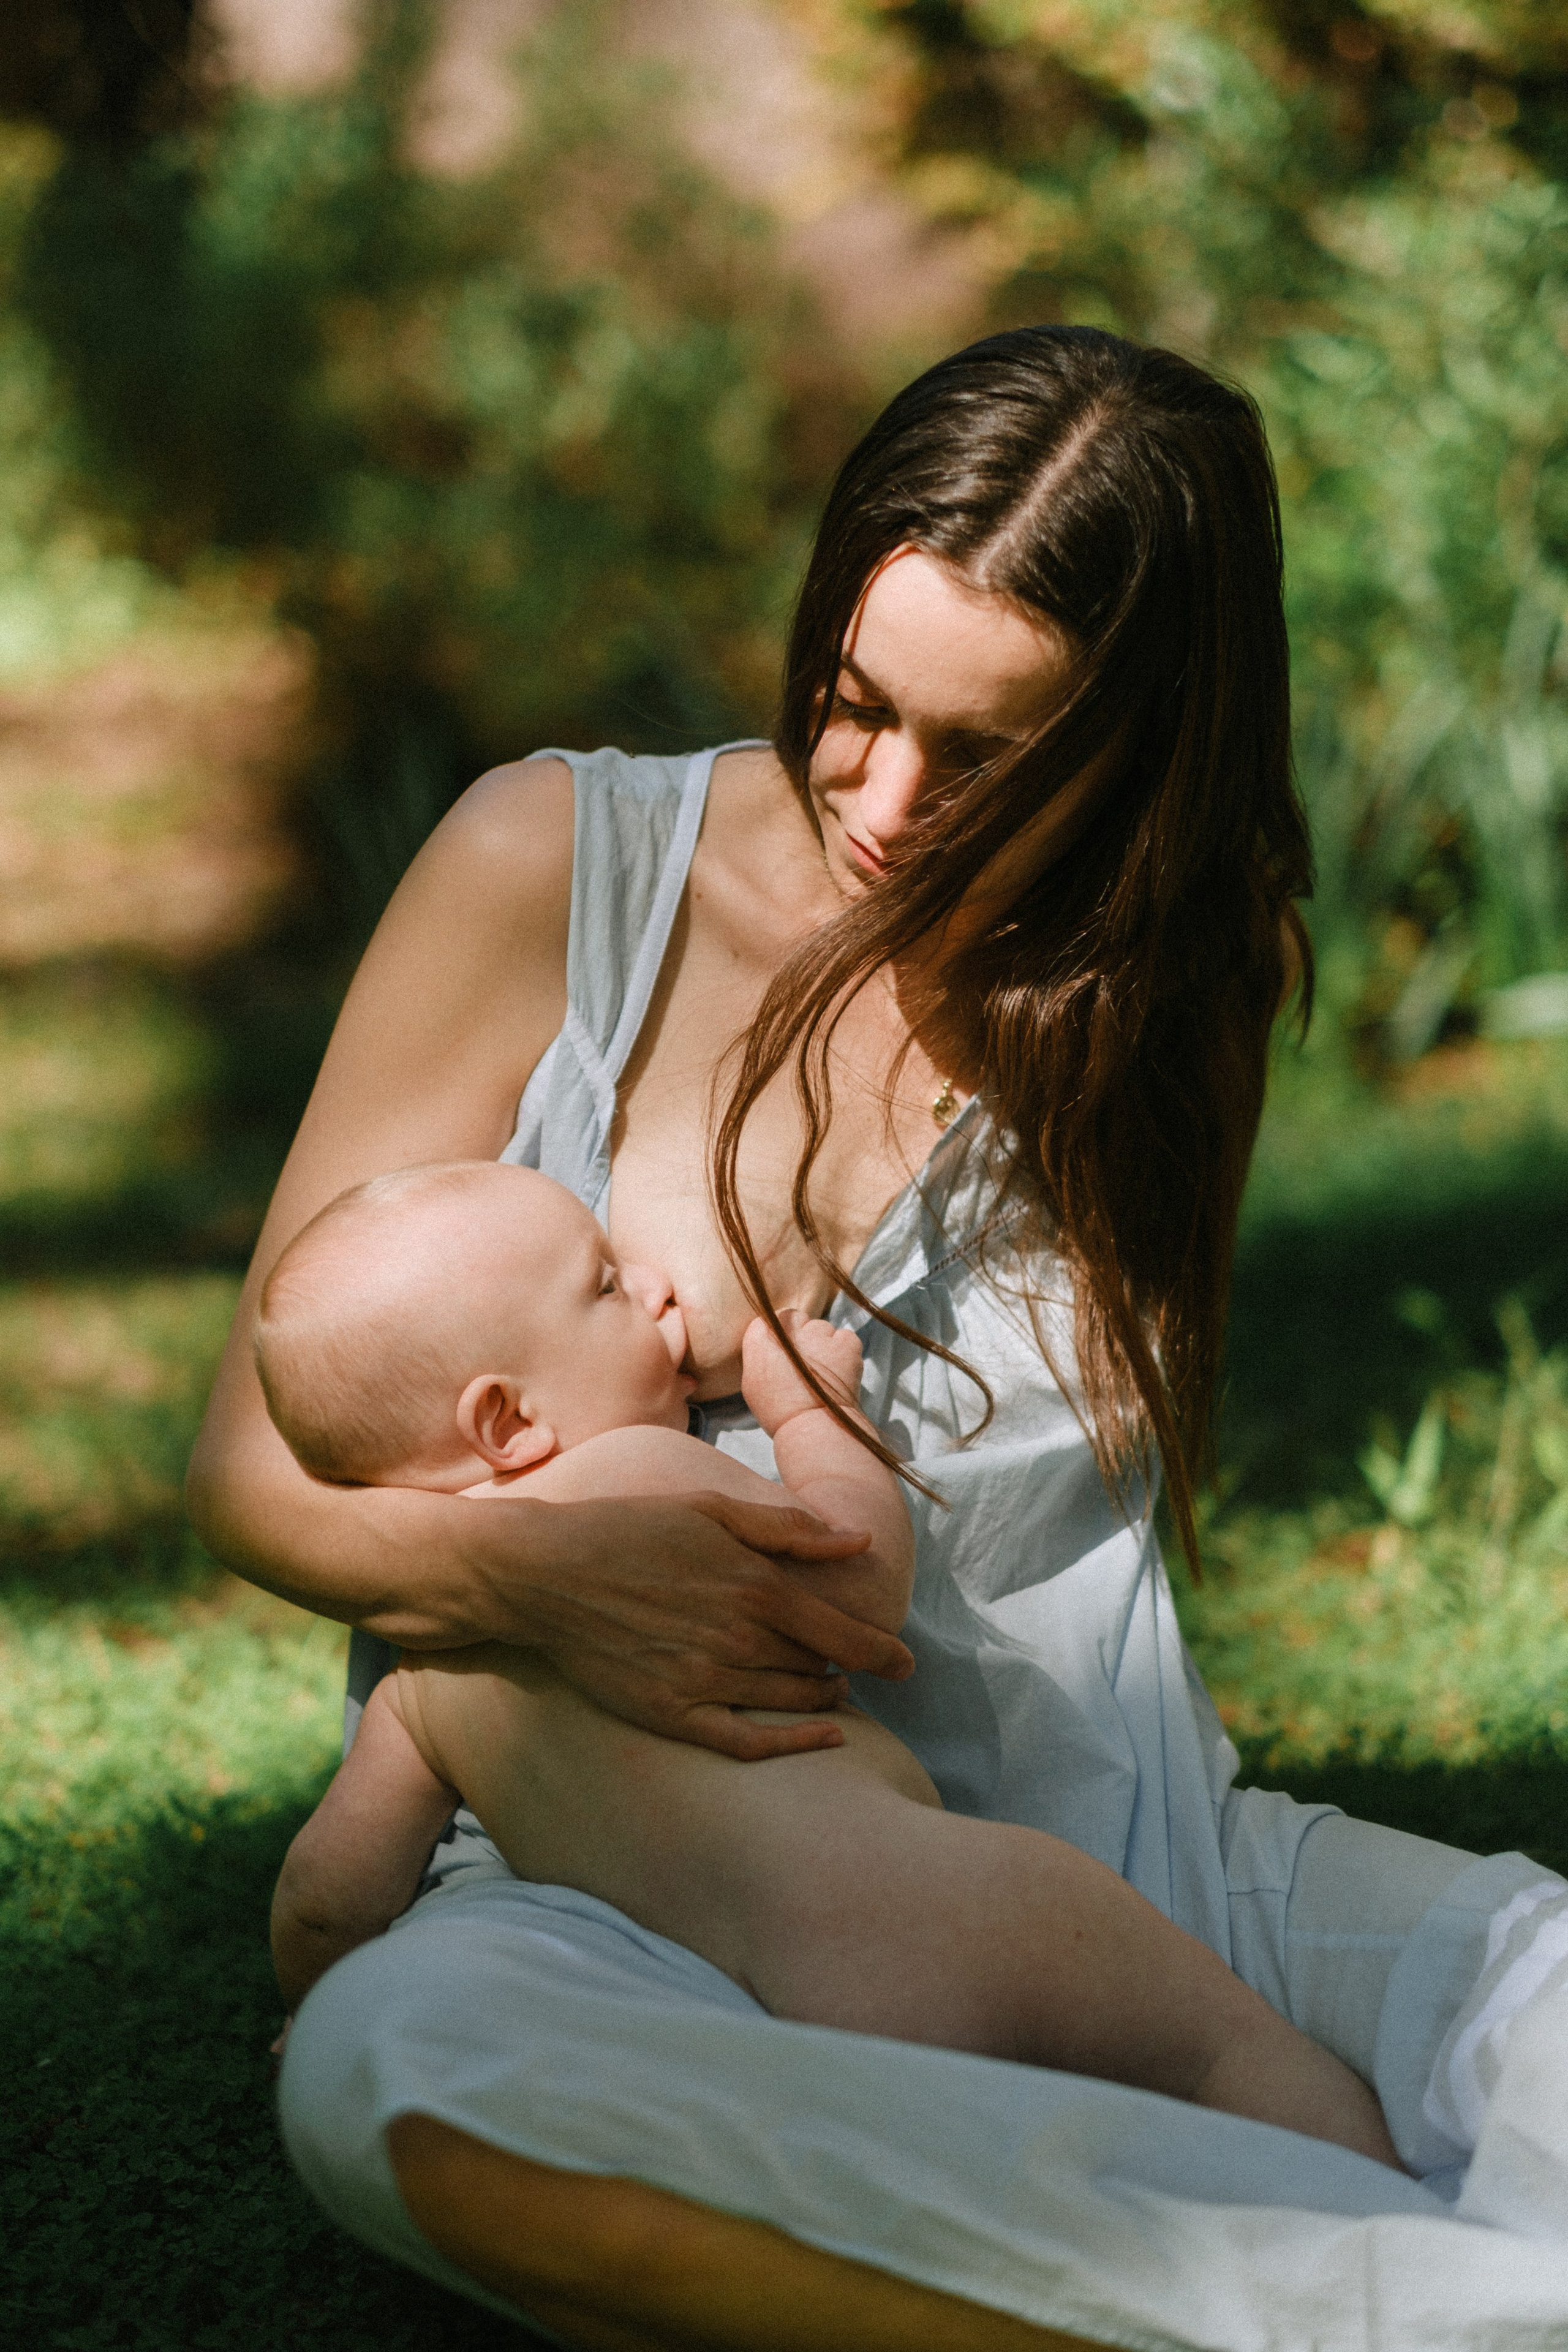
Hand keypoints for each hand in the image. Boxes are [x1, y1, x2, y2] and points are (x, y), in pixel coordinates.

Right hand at [464, 1489, 913, 1761]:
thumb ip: (787, 1531)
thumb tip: (855, 1542)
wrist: (546, 1574)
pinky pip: (747, 1743)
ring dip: (823, 1699)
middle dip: (848, 1669)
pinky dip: (792, 1745)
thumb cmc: (630, 1529)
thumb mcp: (711, 1510)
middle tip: (859, 1669)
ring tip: (834, 1692)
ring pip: (790, 1701)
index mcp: (755, 1586)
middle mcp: (739, 1638)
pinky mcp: (672, 1713)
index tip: (907, 1662)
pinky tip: (822, 1739)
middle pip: (819, 1666)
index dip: (884, 1652)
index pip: (843, 1632)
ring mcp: (706, 1681)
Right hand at [741, 1311, 863, 1438]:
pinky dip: (845, 1350)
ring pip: (824, 1330)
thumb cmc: (778, 1411)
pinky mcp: (846, 1342)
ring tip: (825, 1374)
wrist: (811, 1426)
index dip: (782, 1336)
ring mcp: (820, 1332)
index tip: (785, 1353)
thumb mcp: (754, 1381)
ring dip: (825, 1345)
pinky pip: (846, 1337)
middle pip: (800, 1322)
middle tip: (805, 1366)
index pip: (774, 1319)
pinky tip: (841, 1370)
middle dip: (804, 1339)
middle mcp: (790, 1328)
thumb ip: (763, 1354)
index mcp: (762, 1336)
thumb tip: (774, 1343)